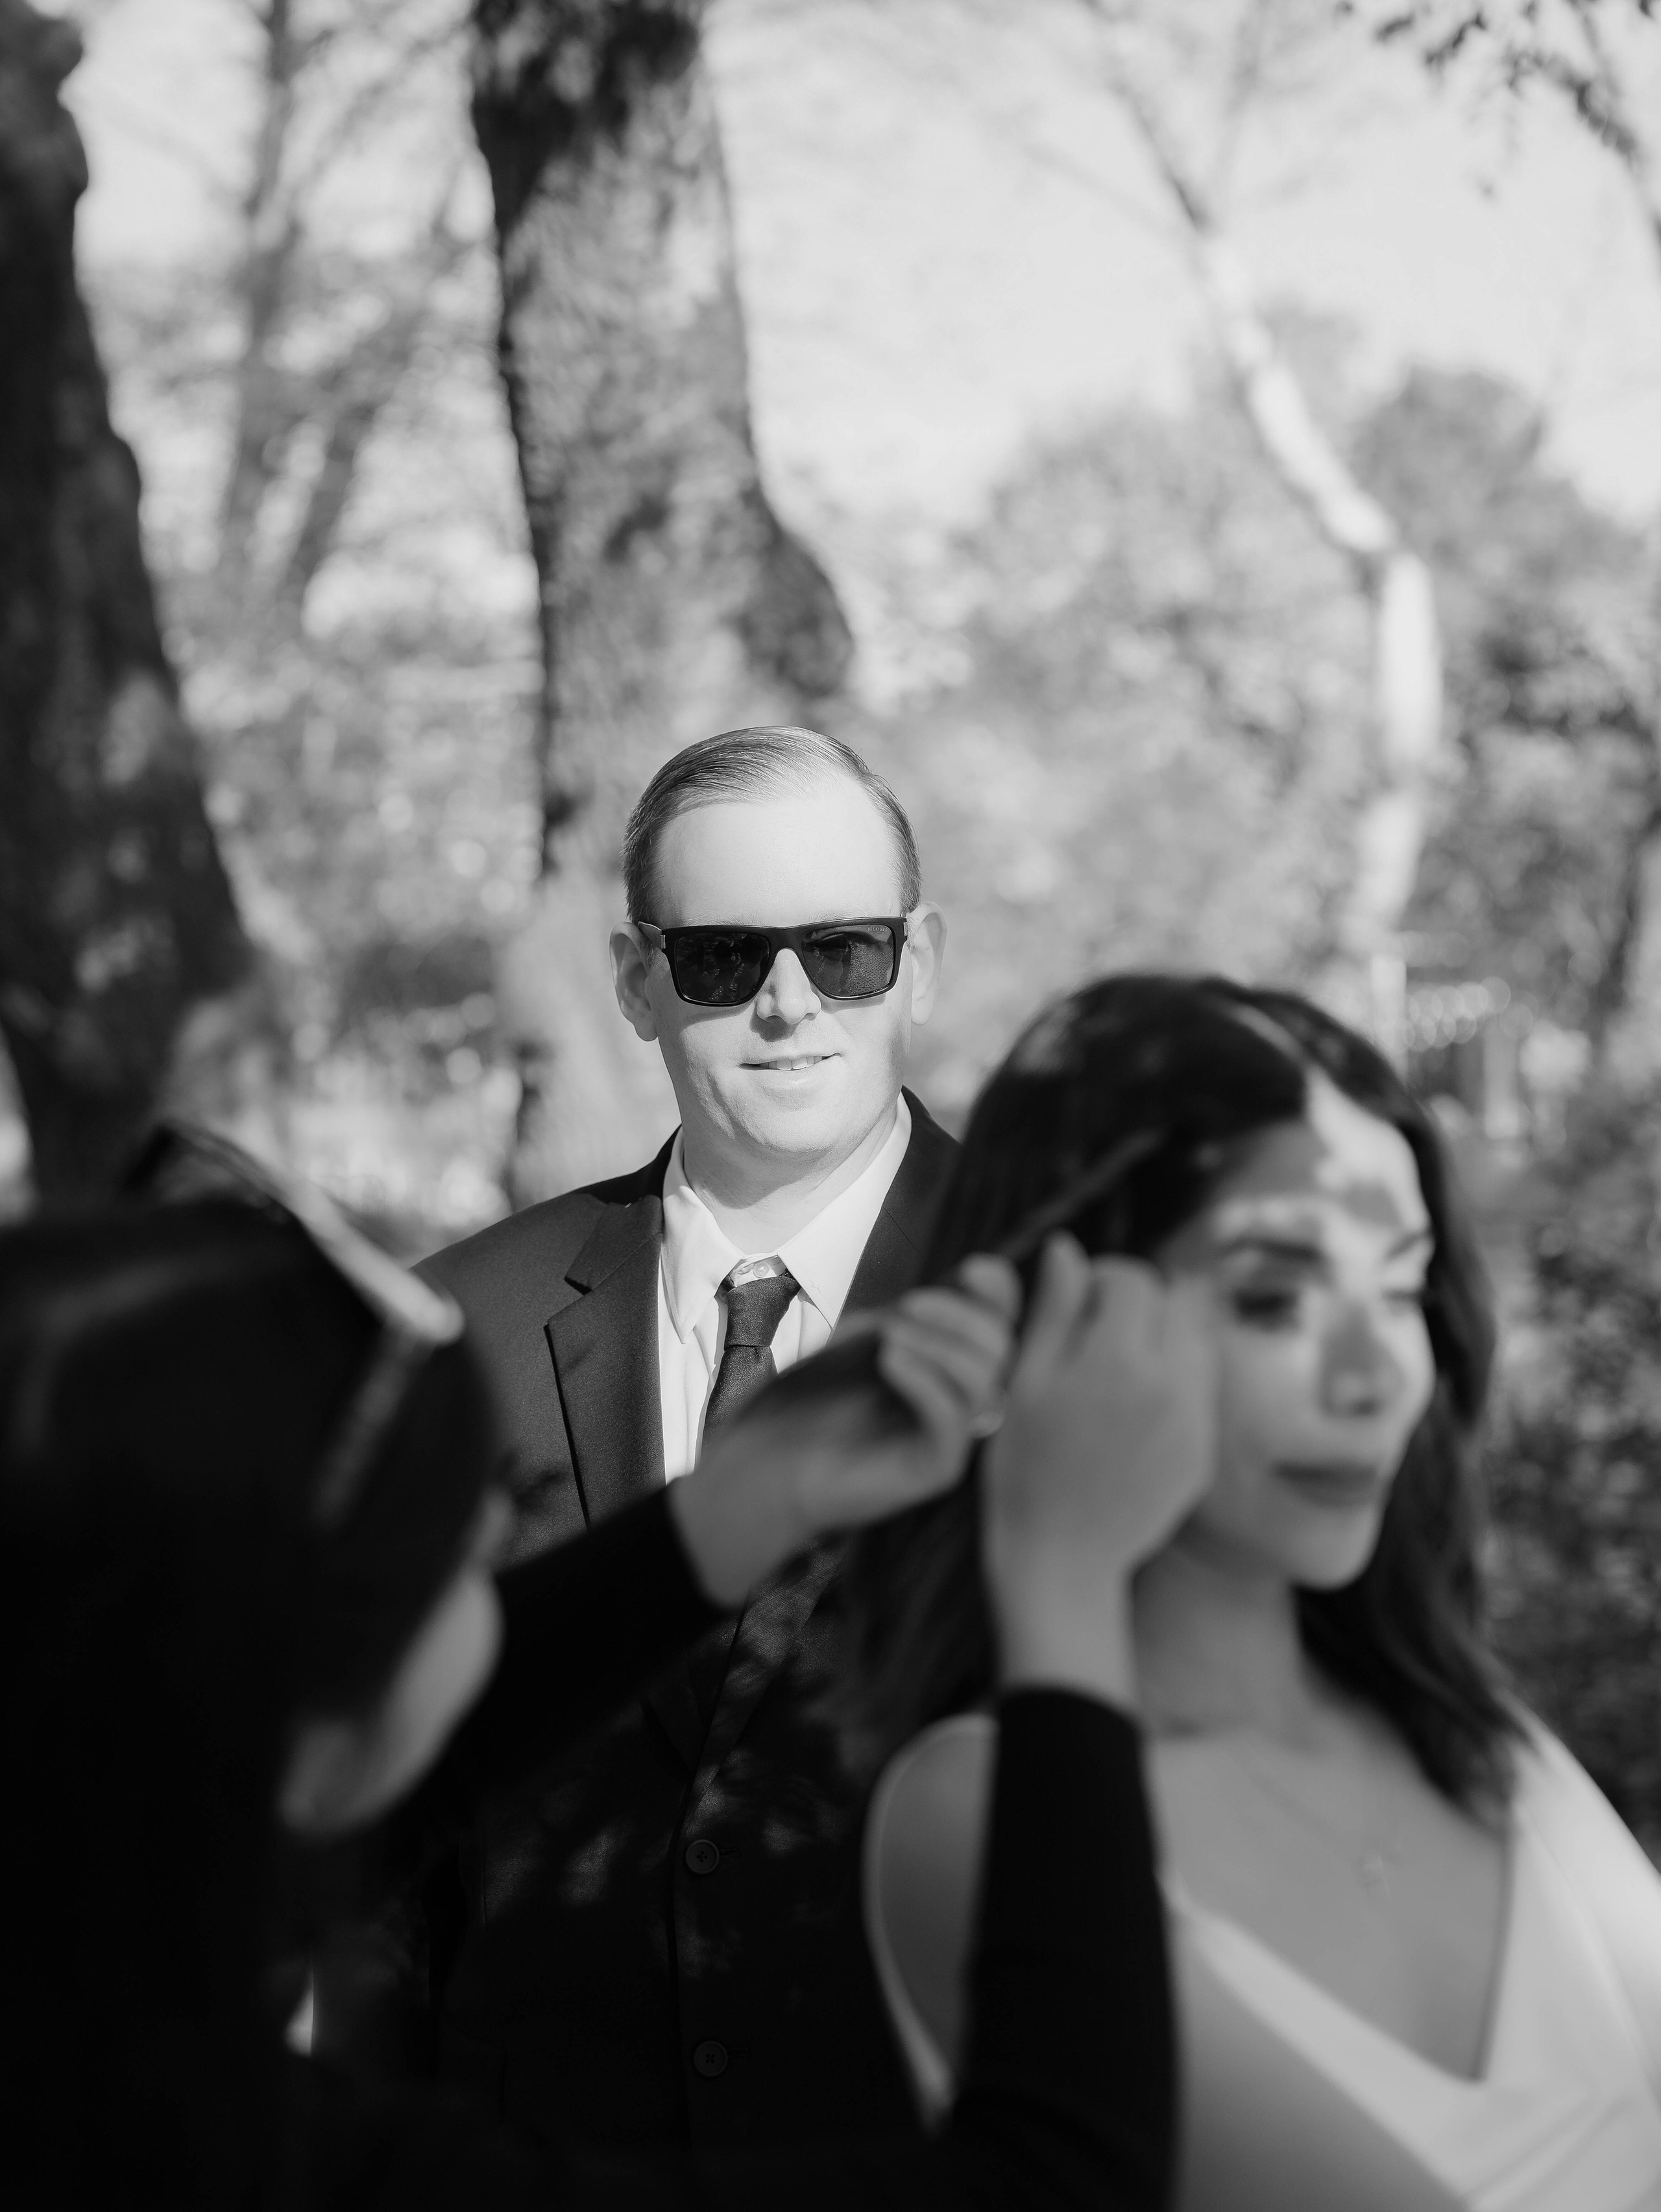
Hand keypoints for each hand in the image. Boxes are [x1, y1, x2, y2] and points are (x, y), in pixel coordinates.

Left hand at [670, 1256, 1019, 1608]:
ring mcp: (952, 1439)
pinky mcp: (936, 1469)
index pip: (1000, 1329)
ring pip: (986, 1385)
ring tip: (889, 1336)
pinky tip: (889, 1360)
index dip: (999, 1295)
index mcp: (951, 1371)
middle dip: (963, 1316)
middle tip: (908, 1305)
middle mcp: (962, 1406)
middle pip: (1002, 1353)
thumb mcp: (868, 1334)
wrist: (763, 1460)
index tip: (974, 1269)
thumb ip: (923, 1311)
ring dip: (942, 1345)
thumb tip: (982, 1272)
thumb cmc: (811, 1396)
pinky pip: (954, 1422)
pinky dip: (928, 1380)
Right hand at [984, 1234, 1216, 1704]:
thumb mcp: (1025, 1382)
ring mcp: (1197, 1421)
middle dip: (1143, 1304)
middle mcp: (1173, 1384)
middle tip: (1099, 1335)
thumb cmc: (1025, 1468)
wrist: (1062, 1560)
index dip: (1104, 1279)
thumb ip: (1054, 1310)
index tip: (1078, 1304)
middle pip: (1180, 1302)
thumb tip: (1067, 1248)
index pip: (1136, 1278)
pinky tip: (1133, 1415)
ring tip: (1120, 1372)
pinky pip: (1203, 1390)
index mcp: (1121, 1360)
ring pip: (1200, 1342)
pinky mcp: (1206, 1452)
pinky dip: (1177, 1383)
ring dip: (1167, 1339)